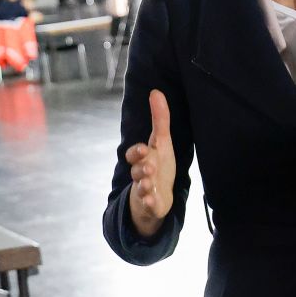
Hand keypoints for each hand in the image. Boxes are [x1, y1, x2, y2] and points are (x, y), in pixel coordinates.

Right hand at [124, 89, 176, 237]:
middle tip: (148, 167)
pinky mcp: (151, 204)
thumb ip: (160, 119)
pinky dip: (149, 203)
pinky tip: (152, 201)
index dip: (136, 152)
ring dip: (143, 184)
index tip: (143, 149)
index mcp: (142, 159)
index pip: (134, 154)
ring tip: (148, 183)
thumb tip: (155, 91)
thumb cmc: (159, 165)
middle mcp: (140, 174)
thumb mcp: (161, 142)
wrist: (158, 195)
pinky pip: (148, 204)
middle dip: (141, 168)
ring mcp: (144, 190)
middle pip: (136, 170)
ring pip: (140, 187)